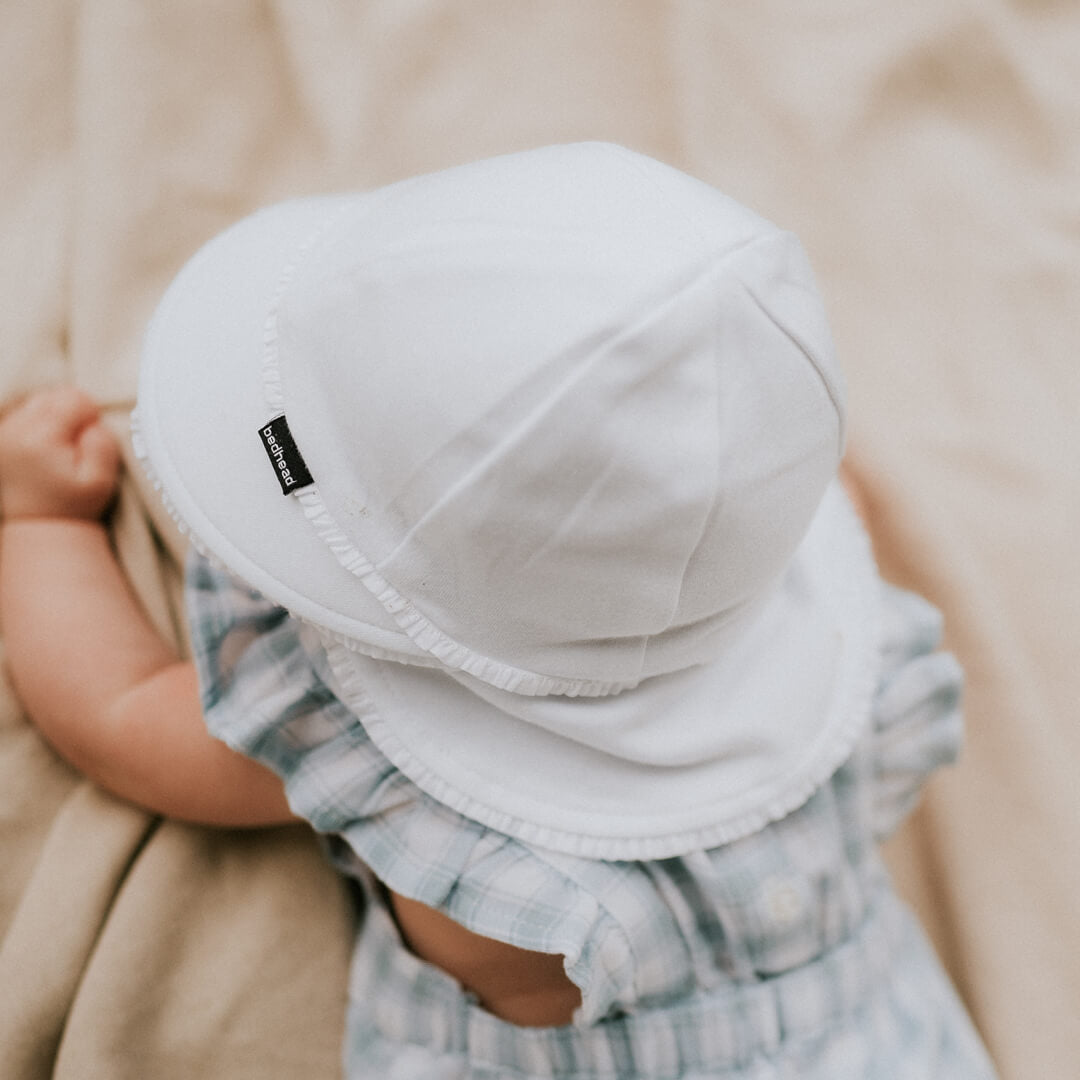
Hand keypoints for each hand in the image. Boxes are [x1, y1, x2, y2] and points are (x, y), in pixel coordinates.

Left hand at [0, 386, 120, 520]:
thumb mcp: (101, 480)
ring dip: (57, 417)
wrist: (40, 524)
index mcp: (40, 438)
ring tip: (61, 448)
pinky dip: (43, 424)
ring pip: (40, 401)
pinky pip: (27, 412)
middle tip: (77, 446)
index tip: (90, 442)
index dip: (92, 417)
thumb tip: (92, 421)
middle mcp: (15, 429)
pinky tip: (47, 449)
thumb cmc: (73, 505)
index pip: (75, 398)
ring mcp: (4, 432)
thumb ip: (102, 444)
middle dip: (73, 414)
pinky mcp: (1, 436)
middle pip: (54, 395)